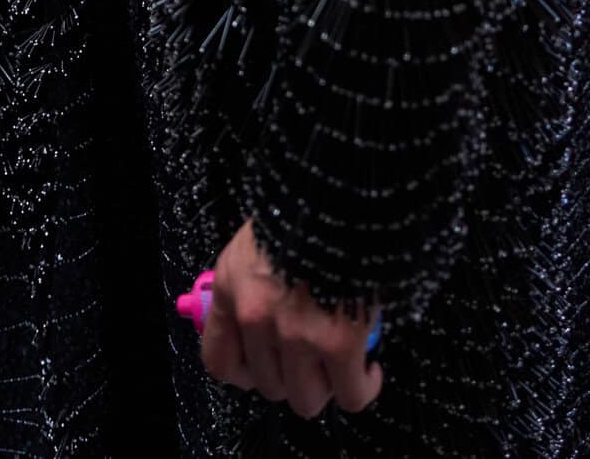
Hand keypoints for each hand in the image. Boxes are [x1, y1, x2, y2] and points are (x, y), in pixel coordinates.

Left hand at [201, 221, 381, 420]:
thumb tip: (266, 324)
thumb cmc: (306, 210)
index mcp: (233, 289)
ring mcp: (296, 334)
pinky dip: (363, 387)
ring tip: (343, 363)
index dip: (247, 374)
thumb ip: (255, 286)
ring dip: (328, 385)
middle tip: (315, 357)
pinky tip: (369, 368)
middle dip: (295, 377)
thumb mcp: (259, 244)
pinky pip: (351, 394)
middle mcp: (256, 317)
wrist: (344, 190)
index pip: (220, 360)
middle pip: (269, 386)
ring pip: (308, 399)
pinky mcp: (339, 343)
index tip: (267, 368)